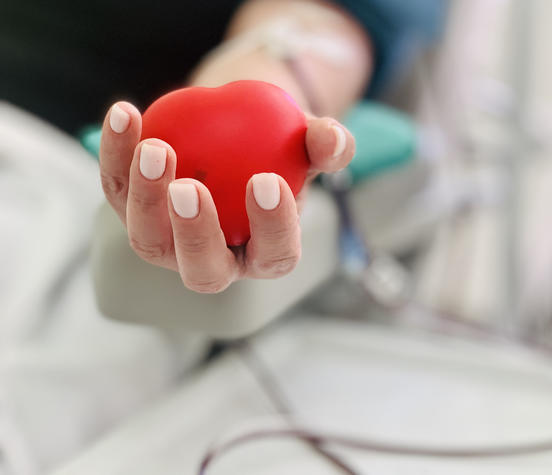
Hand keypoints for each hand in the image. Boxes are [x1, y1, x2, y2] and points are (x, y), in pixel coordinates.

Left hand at [99, 101, 354, 292]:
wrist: (237, 133)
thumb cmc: (280, 147)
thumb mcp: (308, 141)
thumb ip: (328, 143)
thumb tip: (332, 141)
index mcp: (265, 254)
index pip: (275, 254)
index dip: (272, 226)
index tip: (267, 182)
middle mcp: (215, 261)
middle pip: (202, 268)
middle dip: (194, 233)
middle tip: (190, 187)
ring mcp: (168, 243)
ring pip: (149, 239)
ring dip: (146, 197)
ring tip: (154, 147)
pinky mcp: (133, 210)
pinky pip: (116, 189)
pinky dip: (116, 153)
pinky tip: (125, 114)